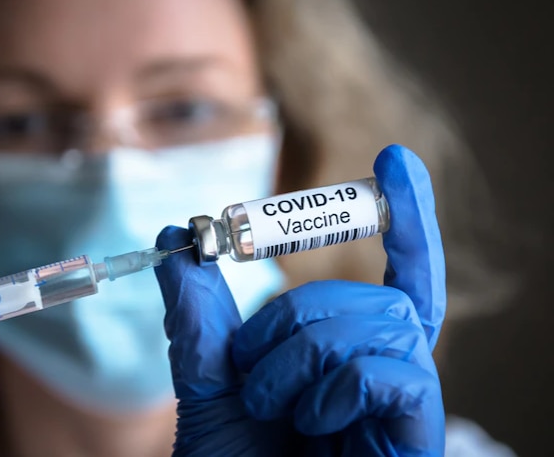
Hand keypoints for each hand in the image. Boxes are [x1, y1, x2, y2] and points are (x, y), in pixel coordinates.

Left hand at [155, 144, 445, 455]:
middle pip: (372, 295)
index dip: (404, 220)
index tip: (396, 162)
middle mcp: (384, 372)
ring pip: (376, 322)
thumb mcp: (205, 381)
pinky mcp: (415, 432)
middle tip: (251, 369)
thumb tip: (175, 236)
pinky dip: (333, 385)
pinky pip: (390, 369)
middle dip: (295, 318)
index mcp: (346, 357)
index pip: (393, 276)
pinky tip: (310, 424)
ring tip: (271, 406)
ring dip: (302, 356)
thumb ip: (196, 312)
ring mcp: (403, 404)